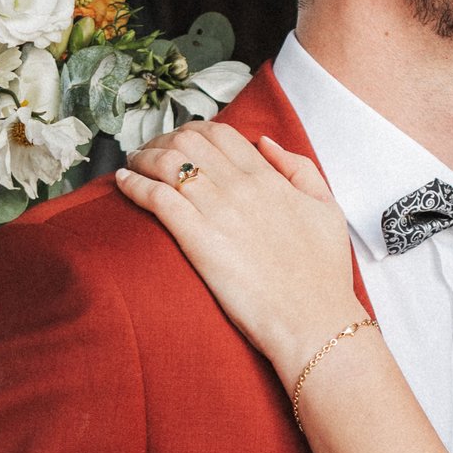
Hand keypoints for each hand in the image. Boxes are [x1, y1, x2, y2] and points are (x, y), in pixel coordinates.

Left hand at [117, 118, 360, 382]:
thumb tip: (266, 143)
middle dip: (163, 139)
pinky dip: (134, 184)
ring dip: (143, 157)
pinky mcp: (197, 239)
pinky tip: (123, 183)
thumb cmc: (323, 275)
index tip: (182, 141)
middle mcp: (240, 187)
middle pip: (189, 140)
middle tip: (150, 152)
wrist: (313, 321)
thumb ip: (301, 170)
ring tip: (133, 165)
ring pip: (167, 161)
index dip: (195, 131)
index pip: (221, 134)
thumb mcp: (328, 211)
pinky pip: (156, 197)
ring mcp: (217, 211)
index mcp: (269, 179)